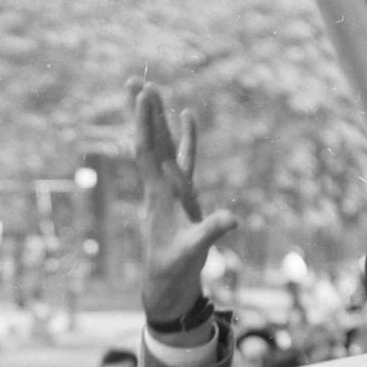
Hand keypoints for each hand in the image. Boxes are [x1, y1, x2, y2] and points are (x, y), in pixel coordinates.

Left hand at [131, 79, 238, 323]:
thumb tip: (232, 218)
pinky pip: (183, 158)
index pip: (148, 152)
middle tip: (133, 79)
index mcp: (158, 195)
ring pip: (163, 146)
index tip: (142, 94)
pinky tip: (187, 115)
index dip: (145, 123)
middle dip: (143, 112)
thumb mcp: (193, 252)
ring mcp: (170, 189)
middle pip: (150, 142)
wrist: (167, 287)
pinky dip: (185, 137)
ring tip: (151, 88)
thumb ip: (211, 233)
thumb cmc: (176, 271)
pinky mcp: (182, 195)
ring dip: (158, 119)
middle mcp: (159, 187)